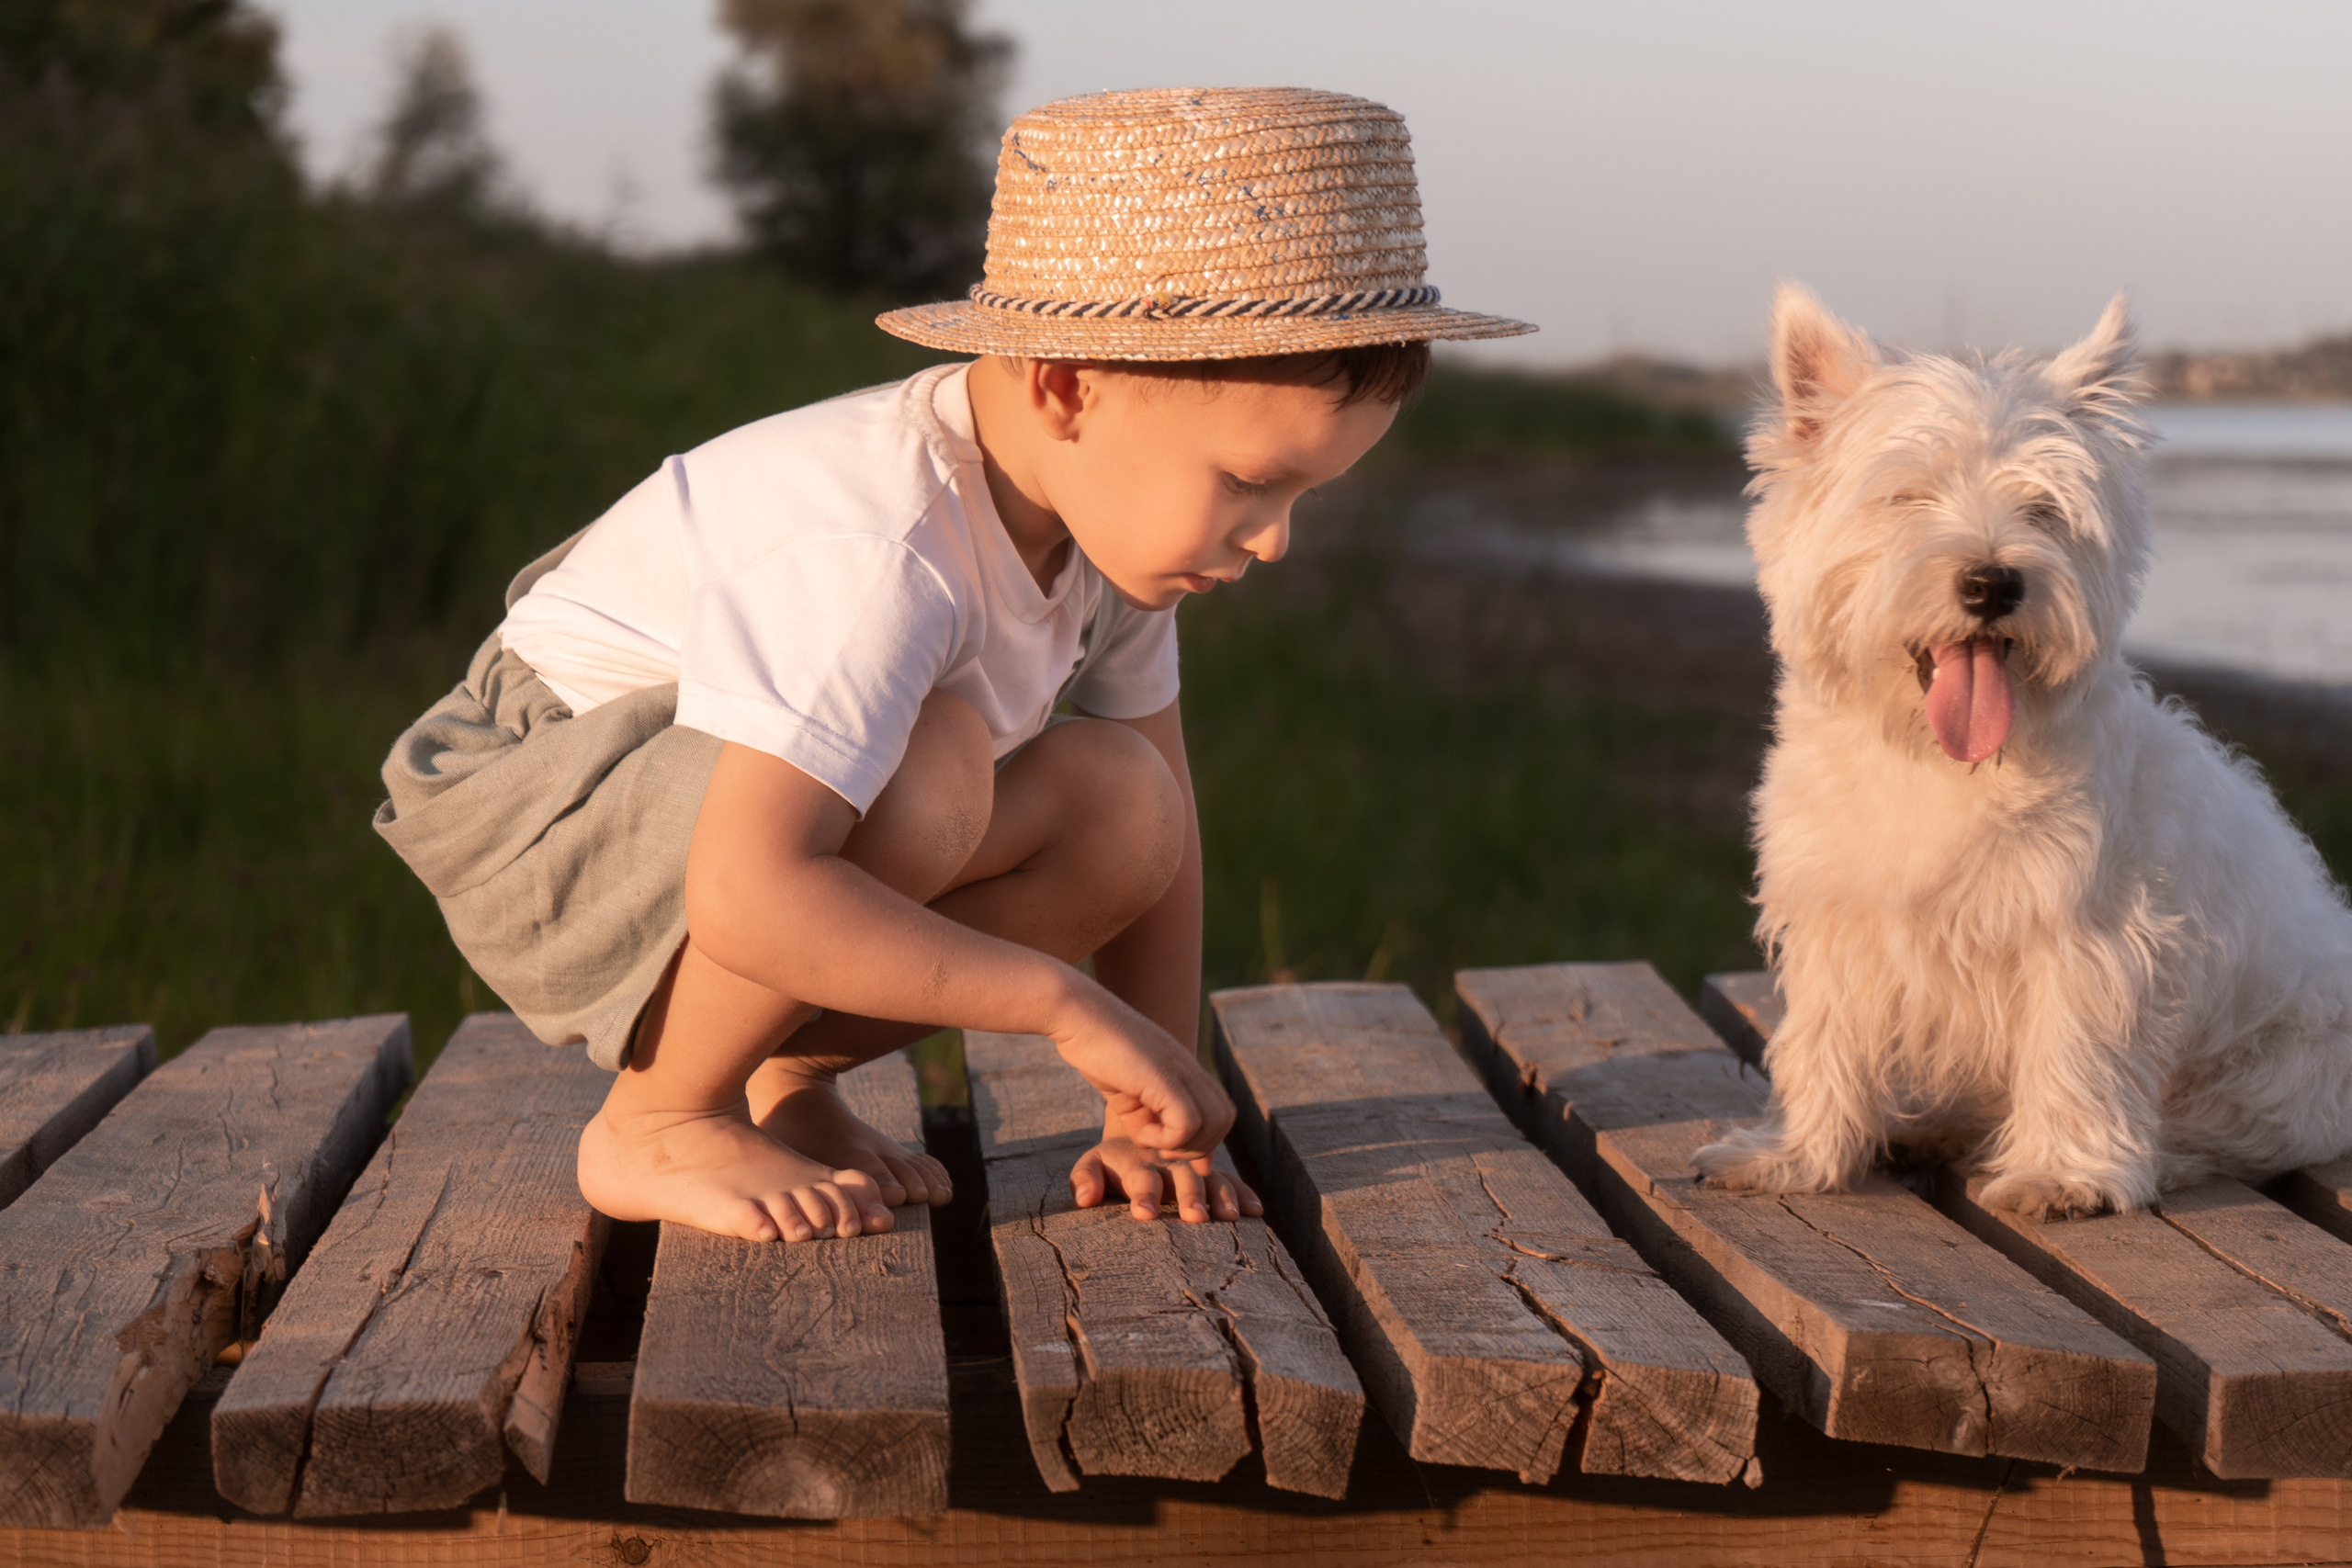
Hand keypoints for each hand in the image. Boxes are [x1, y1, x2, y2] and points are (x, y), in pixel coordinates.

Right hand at [1050, 988, 1234, 1160]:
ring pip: (1213, 1123)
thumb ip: (1151, 1119)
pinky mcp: (1162, 1077)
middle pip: (1224, 1119)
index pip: (1221, 1112)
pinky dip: (1165, 1139)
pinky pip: (1186, 1123)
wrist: (1077, 1015)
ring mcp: (1179, 1070)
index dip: (1203, 1139)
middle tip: (1162, 1147)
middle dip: (1197, 1146)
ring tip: (1148, 1138)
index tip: (1169, 1147)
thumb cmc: (1096, 1051)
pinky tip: (1139, 1131)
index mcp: (1185, 1069)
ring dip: (1181, 1145)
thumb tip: (1166, 1146)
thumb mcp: (1130, 1093)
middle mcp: (1189, 1068)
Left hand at [1071, 1137, 1263, 1223]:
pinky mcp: (1208, 1171)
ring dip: (1219, 1197)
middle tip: (1195, 1218)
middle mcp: (1169, 1162)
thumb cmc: (1111, 1159)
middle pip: (1181, 1179)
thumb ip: (1086, 1178)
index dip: (1144, 1195)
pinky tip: (1255, 1210)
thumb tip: (1084, 1199)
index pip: (1142, 1179)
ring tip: (1231, 1217)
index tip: (1144, 1214)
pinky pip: (1228, 1179)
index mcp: (1139, 1163)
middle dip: (1188, 1198)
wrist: (1140, 1121)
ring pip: (1209, 1178)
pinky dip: (1241, 1193)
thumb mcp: (1093, 1163)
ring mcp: (1191, 1165)